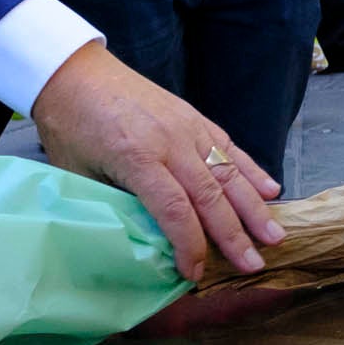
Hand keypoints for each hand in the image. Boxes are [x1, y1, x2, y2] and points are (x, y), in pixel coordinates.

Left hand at [27, 49, 284, 279]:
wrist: (71, 71)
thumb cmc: (69, 127)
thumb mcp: (78, 174)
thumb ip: (113, 204)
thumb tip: (143, 242)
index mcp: (135, 157)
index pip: (174, 210)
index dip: (189, 245)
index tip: (195, 273)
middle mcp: (169, 141)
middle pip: (210, 195)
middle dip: (234, 235)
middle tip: (253, 266)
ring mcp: (186, 125)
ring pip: (227, 171)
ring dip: (254, 207)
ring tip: (274, 236)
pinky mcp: (192, 116)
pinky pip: (228, 145)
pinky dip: (250, 169)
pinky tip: (270, 189)